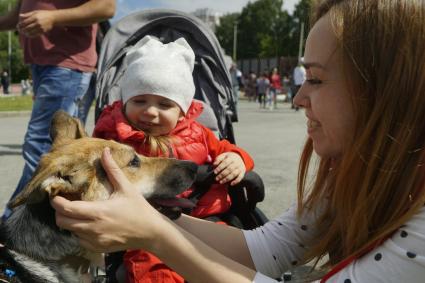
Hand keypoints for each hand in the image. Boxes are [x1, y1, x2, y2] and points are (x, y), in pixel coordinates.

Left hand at [18, 10, 55, 37]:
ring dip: (26, 33)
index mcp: (34, 17)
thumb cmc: (43, 14)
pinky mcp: (43, 31)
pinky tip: (28, 34)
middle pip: (27, 28)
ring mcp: (41, 28)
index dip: (20, 25)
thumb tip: (19, 16)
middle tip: (19, 30)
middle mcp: (37, 23)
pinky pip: (35, 35)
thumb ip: (27, 14)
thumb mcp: (35, 12)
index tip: (17, 26)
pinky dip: (31, 35)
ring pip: (31, 32)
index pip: (25, 22)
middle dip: (22, 30)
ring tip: (23, 33)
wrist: (53, 18)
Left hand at [50, 148, 166, 252]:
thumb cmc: (139, 209)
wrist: (151, 232)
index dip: (56, 202)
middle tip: (64, 202)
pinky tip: (88, 224)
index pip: (67, 209)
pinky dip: (79, 232)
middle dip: (59, 212)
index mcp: (98, 212)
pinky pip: (79, 240)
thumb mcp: (126, 187)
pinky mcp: (98, 248)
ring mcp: (95, 241)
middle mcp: (93, 228)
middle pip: (62, 222)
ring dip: (70, 222)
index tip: (55, 195)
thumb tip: (104, 151)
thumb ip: (112, 170)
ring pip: (70, 231)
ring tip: (76, 212)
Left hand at [213, 152, 245, 185]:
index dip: (220, 167)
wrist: (240, 158)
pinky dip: (236, 181)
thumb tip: (214, 164)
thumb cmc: (229, 158)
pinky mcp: (242, 172)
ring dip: (227, 179)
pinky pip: (240, 178)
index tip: (215, 172)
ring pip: (234, 174)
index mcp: (231, 157)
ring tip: (221, 182)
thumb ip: (218, 159)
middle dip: (222, 174)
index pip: (225, 162)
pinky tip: (231, 184)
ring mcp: (240, 168)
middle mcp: (236, 162)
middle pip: (229, 169)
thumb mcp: (223, 156)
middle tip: (216, 178)